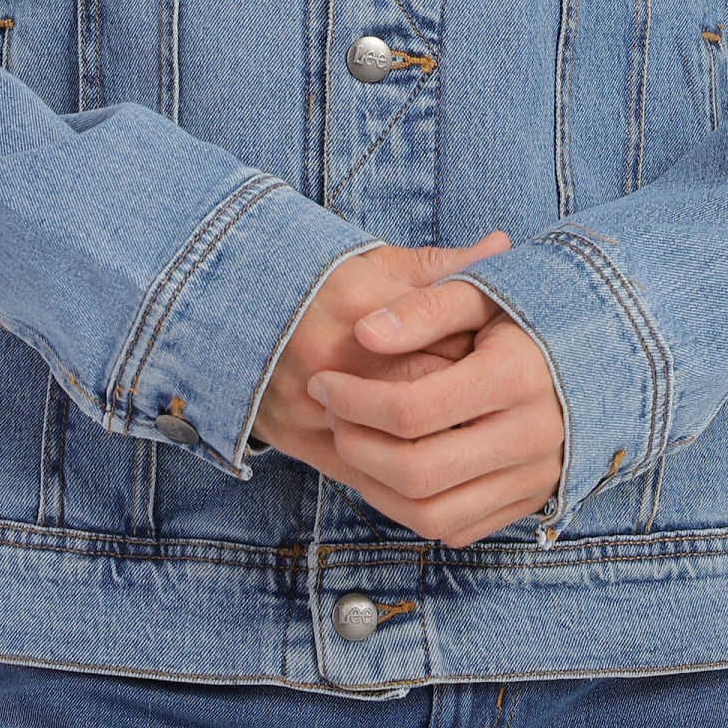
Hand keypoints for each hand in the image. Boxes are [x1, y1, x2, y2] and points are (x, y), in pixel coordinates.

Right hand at [251, 233, 510, 485]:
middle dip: (462, 408)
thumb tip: (504, 247)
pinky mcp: (298, 439)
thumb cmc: (316, 279)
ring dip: (435, 449)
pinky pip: (363, 476)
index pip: (446, 347)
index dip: (481, 361)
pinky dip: (400, 480)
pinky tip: (427, 472)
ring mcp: (313, 404)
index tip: (498, 364)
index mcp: (363, 306)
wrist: (223, 307)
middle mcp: (337, 358)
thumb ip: (443, 263)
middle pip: (426, 401)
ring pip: (396, 449)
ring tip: (465, 441)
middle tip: (490, 409)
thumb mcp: (377, 262)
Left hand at [304, 276, 565, 546]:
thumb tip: (365, 333)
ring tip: (352, 442)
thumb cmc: (528, 312)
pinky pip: (456, 529)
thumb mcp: (482, 291)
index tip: (324, 381)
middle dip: (356, 446)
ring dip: (374, 486)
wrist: (604, 352)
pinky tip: (388, 469)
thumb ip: (423, 307)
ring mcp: (535, 477)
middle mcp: (533, 436)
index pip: (412, 410)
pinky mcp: (531, 501)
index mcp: (518, 376)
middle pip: (417, 471)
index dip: (353, 400)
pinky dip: (409, 509)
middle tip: (331, 414)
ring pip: (432, 514)